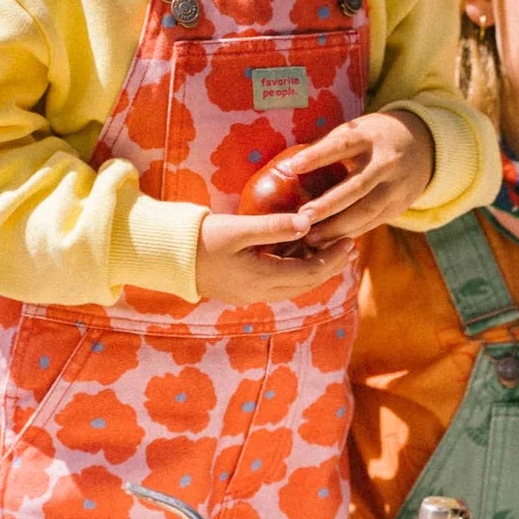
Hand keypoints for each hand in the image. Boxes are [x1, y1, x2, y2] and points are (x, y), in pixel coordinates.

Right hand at [195, 211, 353, 304]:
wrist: (169, 258)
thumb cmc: (202, 239)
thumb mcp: (239, 229)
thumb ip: (274, 227)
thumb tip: (308, 223)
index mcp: (263, 278)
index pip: (310, 272)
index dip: (333, 258)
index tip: (349, 240)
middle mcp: (261, 292)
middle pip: (307, 283)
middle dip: (330, 265)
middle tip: (349, 246)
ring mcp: (252, 295)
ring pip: (294, 286)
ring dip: (315, 270)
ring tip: (330, 251)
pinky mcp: (244, 291)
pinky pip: (280, 284)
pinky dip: (296, 272)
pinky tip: (300, 256)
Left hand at [285, 111, 434, 241]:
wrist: (423, 147)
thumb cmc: (374, 137)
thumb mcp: (357, 130)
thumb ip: (329, 146)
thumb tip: (288, 165)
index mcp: (370, 137)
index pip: (342, 145)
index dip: (318, 155)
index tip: (293, 166)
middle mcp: (386, 162)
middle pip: (357, 186)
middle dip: (328, 204)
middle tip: (301, 218)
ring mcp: (396, 187)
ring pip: (367, 211)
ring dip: (337, 228)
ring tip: (310, 238)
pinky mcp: (399, 207)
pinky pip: (372, 223)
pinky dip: (350, 234)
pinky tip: (329, 243)